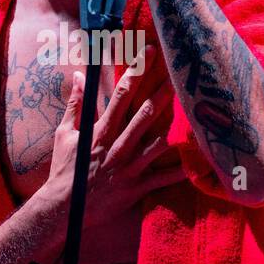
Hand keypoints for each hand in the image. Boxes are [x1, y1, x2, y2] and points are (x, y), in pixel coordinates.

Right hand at [39, 46, 187, 235]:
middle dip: (164, 93)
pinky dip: (181, 171)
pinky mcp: (137, 188)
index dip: (136, 72)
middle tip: (180, 74)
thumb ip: (76, 104)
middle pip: (146, 115)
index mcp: (100, 131)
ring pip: (158, 144)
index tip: (149, 53)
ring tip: (196, 113)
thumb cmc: (64, 170)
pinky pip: (163, 179)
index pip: (121, 96)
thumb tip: (79, 76)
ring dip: (176, 127)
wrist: (63, 210)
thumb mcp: (64, 134)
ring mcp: (129, 168)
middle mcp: (117, 147)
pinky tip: (200, 162)